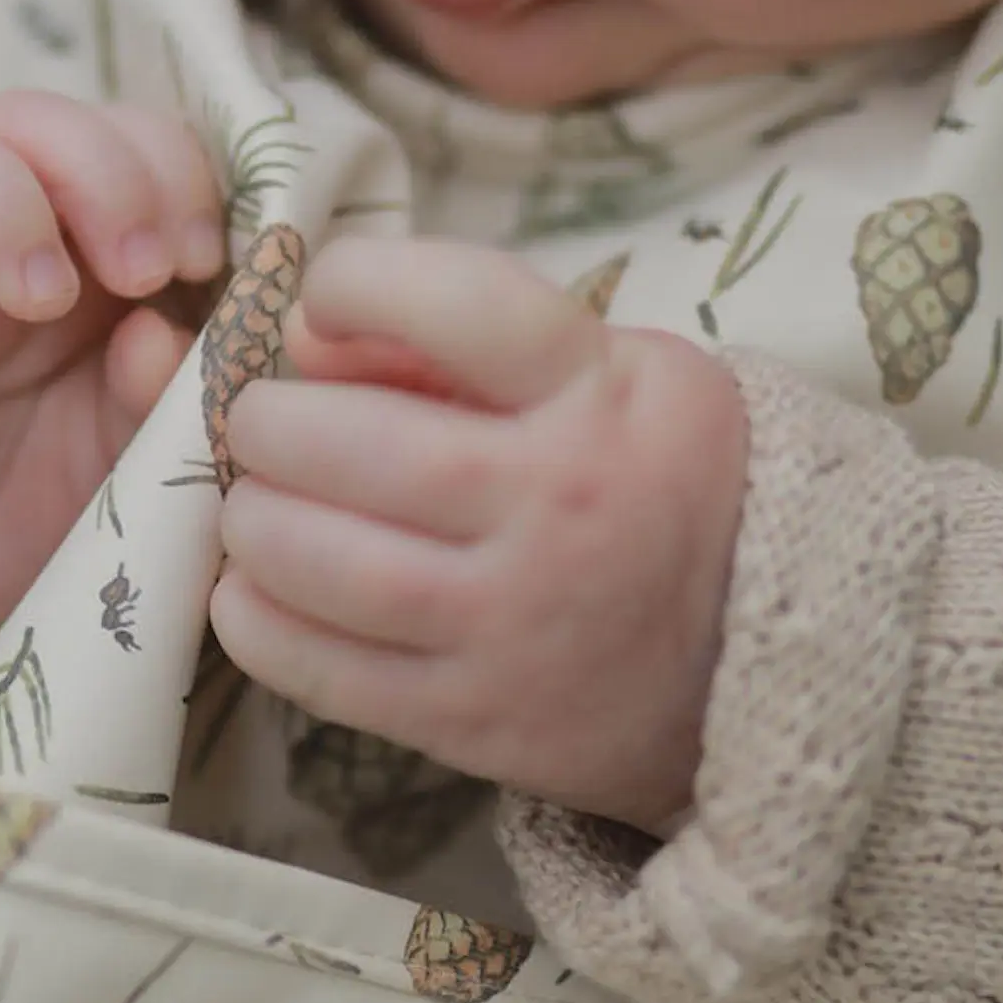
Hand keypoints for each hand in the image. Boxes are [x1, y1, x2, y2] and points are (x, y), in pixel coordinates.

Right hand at [0, 93, 227, 658]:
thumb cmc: (32, 516)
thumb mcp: (127, 471)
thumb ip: (166, 405)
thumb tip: (172, 334)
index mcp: (76, 257)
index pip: (121, 139)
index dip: (169, 171)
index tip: (203, 258)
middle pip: (21, 121)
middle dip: (98, 169)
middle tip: (144, 271)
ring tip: (44, 300)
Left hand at [210, 238, 748, 834]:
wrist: (751, 662)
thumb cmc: (658, 487)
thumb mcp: (615, 376)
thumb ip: (469, 348)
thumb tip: (303, 344)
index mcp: (602, 399)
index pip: (462, 307)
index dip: (361, 282)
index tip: (324, 298)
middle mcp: (560, 510)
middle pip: (365, 451)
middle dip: (272, 425)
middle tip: (256, 425)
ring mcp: (514, 626)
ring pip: (331, 569)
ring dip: (255, 527)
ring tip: (253, 509)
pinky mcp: (472, 721)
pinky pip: (328, 674)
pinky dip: (259, 626)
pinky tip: (251, 593)